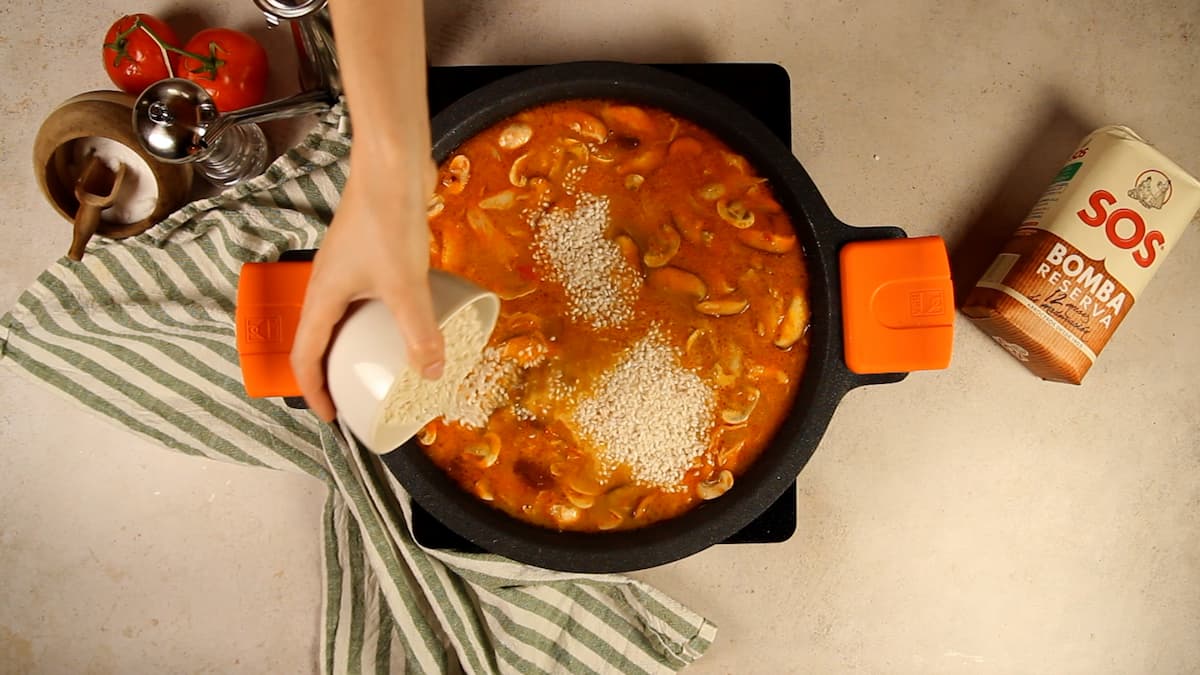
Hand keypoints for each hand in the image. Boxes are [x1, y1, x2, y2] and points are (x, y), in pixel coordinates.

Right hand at [290, 155, 443, 421]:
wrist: (391, 164)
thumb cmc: (387, 218)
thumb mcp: (406, 286)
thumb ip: (419, 332)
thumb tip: (431, 373)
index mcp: (322, 296)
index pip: (304, 355)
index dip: (313, 391)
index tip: (331, 417)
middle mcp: (327, 283)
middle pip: (319, 338)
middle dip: (332, 372)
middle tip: (355, 395)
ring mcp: (347, 266)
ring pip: (342, 316)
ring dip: (354, 344)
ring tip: (381, 364)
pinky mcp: (368, 252)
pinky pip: (364, 296)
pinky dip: (376, 317)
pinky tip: (405, 319)